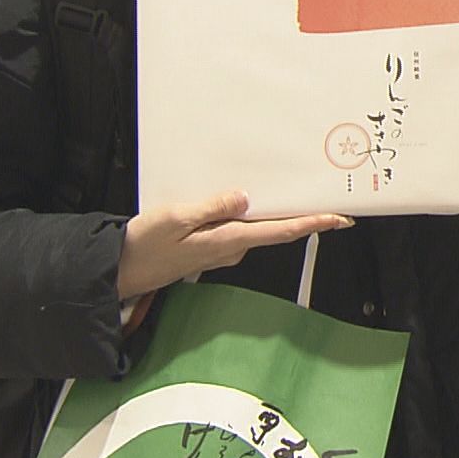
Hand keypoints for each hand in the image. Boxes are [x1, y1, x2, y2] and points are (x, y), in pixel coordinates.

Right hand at [116, 191, 353, 299]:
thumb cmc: (144, 246)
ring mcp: (222, 249)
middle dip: (301, 214)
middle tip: (328, 198)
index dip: (312, 224)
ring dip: (273, 211)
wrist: (121, 269)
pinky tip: (246, 198)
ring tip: (292, 188)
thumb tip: (244, 198)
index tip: (338, 218)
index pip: (280, 231)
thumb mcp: (177, 218)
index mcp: (227, 241)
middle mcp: (231, 248)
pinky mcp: (211, 246)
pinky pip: (237, 226)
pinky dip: (248, 213)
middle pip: (274, 227)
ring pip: (255, 226)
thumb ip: (213, 206)